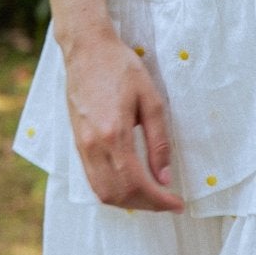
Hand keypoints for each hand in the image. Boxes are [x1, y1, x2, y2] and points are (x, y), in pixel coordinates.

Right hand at [63, 27, 185, 212]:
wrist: (87, 50)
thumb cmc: (121, 68)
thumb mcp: (150, 99)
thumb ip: (158, 142)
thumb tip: (164, 178)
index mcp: (113, 134)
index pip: (137, 183)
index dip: (159, 200)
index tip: (178, 204)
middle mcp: (94, 145)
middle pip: (118, 194)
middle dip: (146, 205)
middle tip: (168, 202)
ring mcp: (82, 146)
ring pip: (102, 192)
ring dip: (128, 202)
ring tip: (152, 196)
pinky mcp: (77, 142)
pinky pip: (93, 179)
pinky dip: (112, 190)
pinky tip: (130, 184)